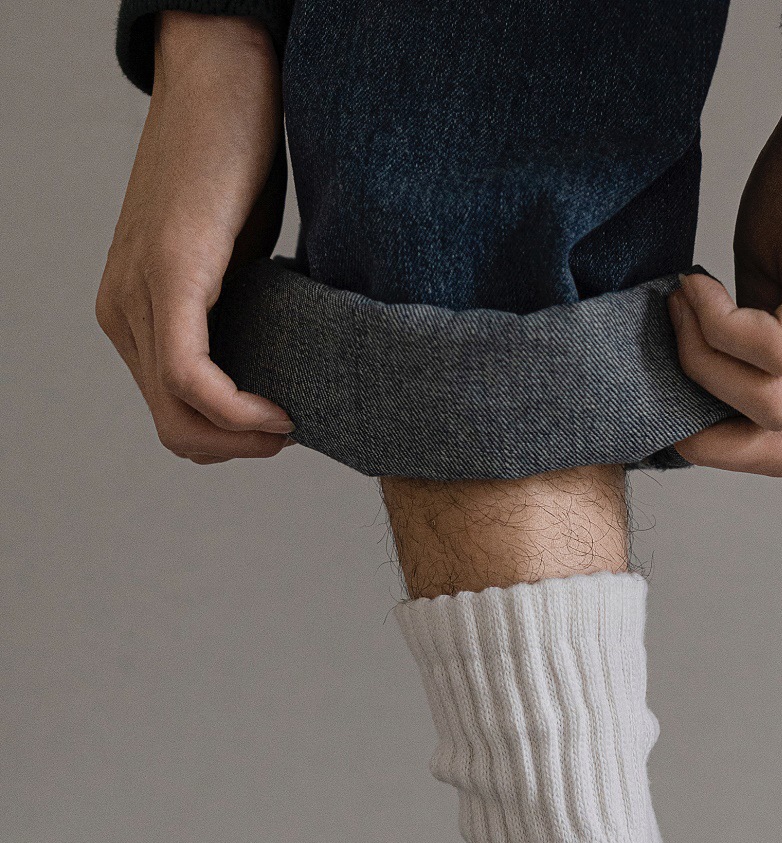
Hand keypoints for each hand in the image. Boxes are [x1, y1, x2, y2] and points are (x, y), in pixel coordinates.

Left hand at [96, 14, 292, 463]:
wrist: (225, 82)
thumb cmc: (239, 166)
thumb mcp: (236, 265)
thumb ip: (239, 316)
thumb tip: (283, 365)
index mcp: (133, 311)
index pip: (171, 415)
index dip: (230, 442)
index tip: (284, 427)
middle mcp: (120, 309)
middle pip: (172, 428)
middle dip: (235, 450)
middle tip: (290, 434)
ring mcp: (138, 292)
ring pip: (177, 413)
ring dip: (239, 438)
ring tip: (288, 424)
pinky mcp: (169, 274)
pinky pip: (190, 377)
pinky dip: (236, 409)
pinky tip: (276, 411)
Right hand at [670, 36, 781, 477]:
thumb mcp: (768, 285)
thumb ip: (744, 348)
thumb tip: (689, 396)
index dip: (722, 448)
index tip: (671, 400)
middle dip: (708, 424)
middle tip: (670, 352)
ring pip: (778, 404)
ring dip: (707, 360)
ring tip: (683, 304)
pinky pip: (780, 347)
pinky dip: (722, 326)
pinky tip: (698, 283)